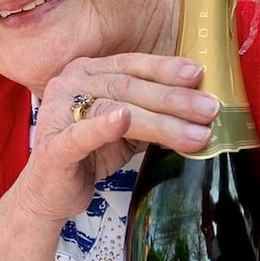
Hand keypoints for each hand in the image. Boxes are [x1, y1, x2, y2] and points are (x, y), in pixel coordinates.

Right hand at [0, 54, 218, 260]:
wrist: (50, 195)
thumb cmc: (88, 156)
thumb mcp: (124, 129)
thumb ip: (149, 112)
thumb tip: (198, 106)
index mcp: (86, 73)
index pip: (132, 65)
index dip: (166, 69)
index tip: (199, 75)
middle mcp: (69, 83)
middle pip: (128, 86)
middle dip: (173, 98)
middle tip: (209, 109)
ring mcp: (58, 113)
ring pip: (114, 108)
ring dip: (159, 120)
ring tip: (194, 133)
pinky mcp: (53, 147)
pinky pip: (80, 134)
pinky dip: (103, 126)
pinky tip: (124, 120)